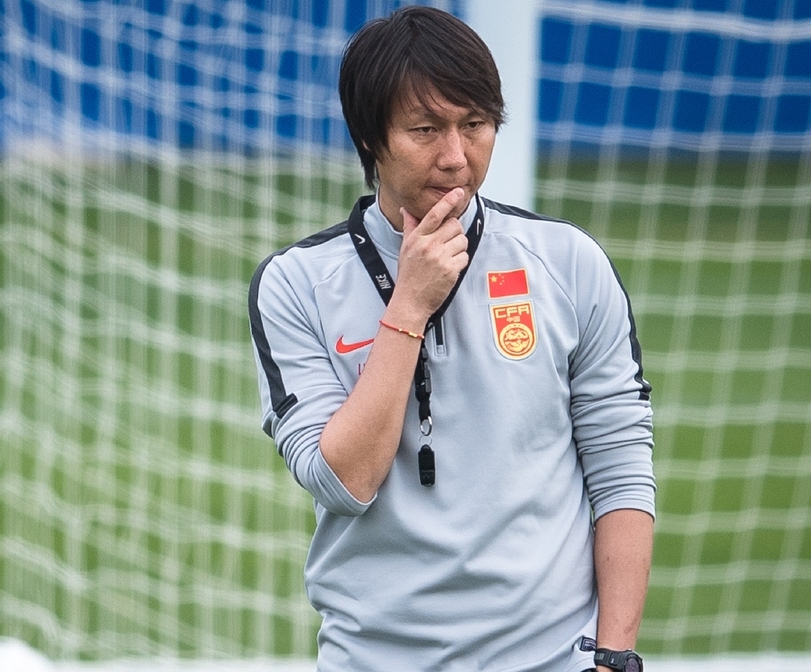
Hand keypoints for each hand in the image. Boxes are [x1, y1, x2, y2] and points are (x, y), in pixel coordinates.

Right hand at [392, 188, 469, 324]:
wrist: (410, 301)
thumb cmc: (408, 276)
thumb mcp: (405, 249)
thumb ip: (410, 228)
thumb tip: (406, 210)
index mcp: (416, 238)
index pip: (434, 214)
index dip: (447, 202)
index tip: (458, 192)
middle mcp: (428, 245)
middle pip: (454, 225)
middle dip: (455, 232)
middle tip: (449, 242)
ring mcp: (440, 257)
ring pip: (462, 240)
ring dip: (459, 248)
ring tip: (448, 257)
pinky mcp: (450, 269)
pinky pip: (464, 257)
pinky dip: (460, 262)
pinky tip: (450, 268)